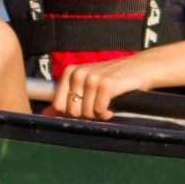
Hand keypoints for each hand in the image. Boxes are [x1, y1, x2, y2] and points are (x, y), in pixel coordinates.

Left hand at [49, 55, 164, 120]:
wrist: (140, 68)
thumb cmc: (111, 80)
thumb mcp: (86, 86)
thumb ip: (66, 99)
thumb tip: (44, 116)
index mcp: (70, 72)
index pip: (59, 105)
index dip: (72, 113)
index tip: (85, 109)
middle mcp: (79, 73)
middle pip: (72, 111)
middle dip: (86, 115)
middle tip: (98, 108)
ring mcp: (92, 77)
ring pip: (86, 113)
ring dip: (98, 115)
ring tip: (106, 107)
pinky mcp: (107, 84)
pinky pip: (99, 110)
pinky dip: (106, 114)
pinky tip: (112, 107)